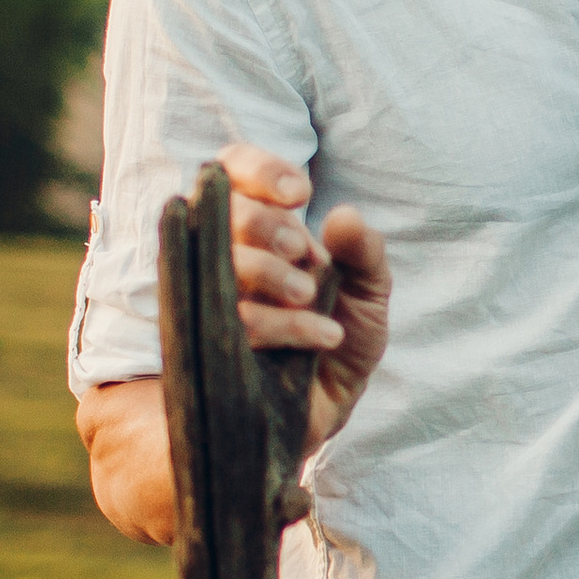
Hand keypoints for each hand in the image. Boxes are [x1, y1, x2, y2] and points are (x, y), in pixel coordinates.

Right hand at [219, 143, 392, 455]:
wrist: (328, 409)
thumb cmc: (340, 339)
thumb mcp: (368, 292)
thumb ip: (364, 252)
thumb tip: (343, 217)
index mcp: (259, 228)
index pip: (232, 169)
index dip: (258, 170)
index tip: (299, 193)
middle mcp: (225, 256)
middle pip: (221, 212)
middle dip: (266, 225)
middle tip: (302, 252)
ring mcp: (210, 301)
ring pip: (221, 267)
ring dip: (273, 276)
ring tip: (312, 296)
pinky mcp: (210, 346)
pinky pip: (237, 323)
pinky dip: (287, 326)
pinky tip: (326, 334)